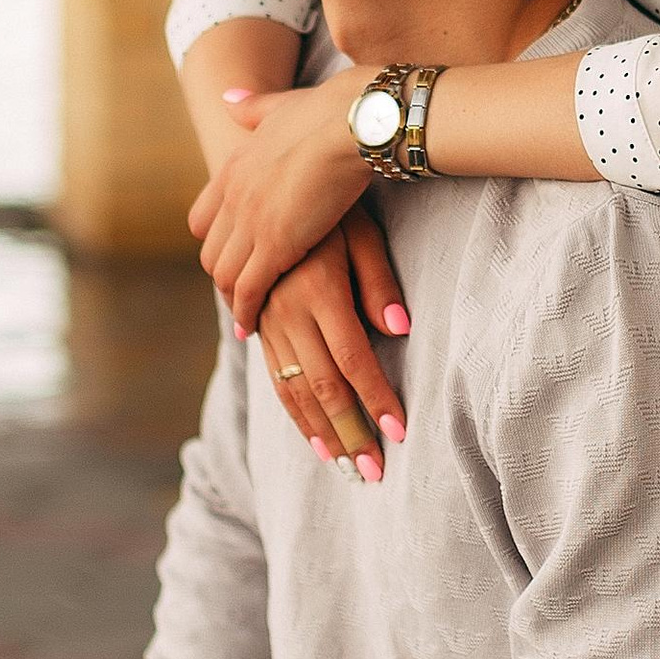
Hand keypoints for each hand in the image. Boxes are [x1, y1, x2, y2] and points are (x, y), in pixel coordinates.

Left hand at [191, 75, 380, 335]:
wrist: (354, 120)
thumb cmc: (333, 110)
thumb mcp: (282, 105)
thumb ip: (254, 107)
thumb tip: (229, 98)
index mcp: (236, 165)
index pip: (205, 218)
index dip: (217, 241)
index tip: (232, 257)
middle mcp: (234, 194)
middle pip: (211, 251)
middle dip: (224, 276)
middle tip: (241, 296)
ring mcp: (251, 220)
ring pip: (225, 273)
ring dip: (232, 298)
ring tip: (247, 317)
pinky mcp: (276, 243)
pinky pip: (249, 288)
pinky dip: (247, 311)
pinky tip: (252, 326)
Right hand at [254, 210, 408, 475]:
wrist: (268, 184)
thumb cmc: (331, 206)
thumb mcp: (361, 231)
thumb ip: (379, 281)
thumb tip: (401, 330)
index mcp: (317, 288)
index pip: (351, 358)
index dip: (374, 398)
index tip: (398, 433)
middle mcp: (286, 310)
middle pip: (321, 385)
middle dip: (350, 433)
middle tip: (372, 474)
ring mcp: (267, 321)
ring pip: (294, 390)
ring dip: (322, 433)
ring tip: (347, 469)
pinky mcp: (258, 325)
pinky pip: (275, 379)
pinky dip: (295, 414)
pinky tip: (316, 442)